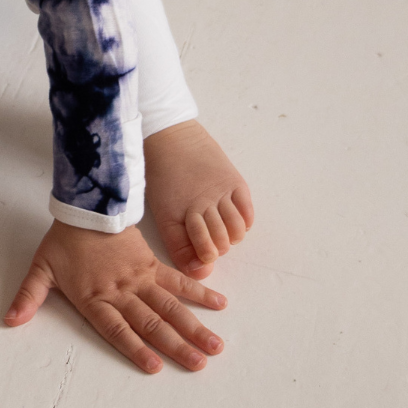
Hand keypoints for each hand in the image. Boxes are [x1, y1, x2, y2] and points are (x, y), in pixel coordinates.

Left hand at [4, 221, 226, 373]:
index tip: (155, 367)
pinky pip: (177, 280)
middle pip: (151, 322)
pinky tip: (218, 303)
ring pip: (169, 305)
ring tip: (214, 346)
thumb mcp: (41, 269)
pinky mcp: (150, 263)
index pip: (117, 329)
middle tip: (200, 364)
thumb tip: (10, 320)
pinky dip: (198, 291)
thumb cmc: (63, 240)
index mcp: (94, 298)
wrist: (83, 206)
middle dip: (176, 345)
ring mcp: (139, 278)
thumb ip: (29, 296)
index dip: (135, 348)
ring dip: (193, 326)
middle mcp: (121, 292)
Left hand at [144, 119, 254, 278]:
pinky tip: (233, 218)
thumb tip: (199, 272)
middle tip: (211, 239)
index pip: (197, 252)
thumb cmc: (159, 174)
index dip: (202, 260)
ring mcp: (220, 192)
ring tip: (222, 227)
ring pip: (237, 231)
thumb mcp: (161, 211)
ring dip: (231, 236)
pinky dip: (244, 222)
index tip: (201, 258)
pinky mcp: (234, 181)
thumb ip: (178, 243)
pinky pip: (248, 213)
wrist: (169, 135)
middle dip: (217, 248)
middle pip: (220, 244)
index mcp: (177, 213)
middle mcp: (201, 204)